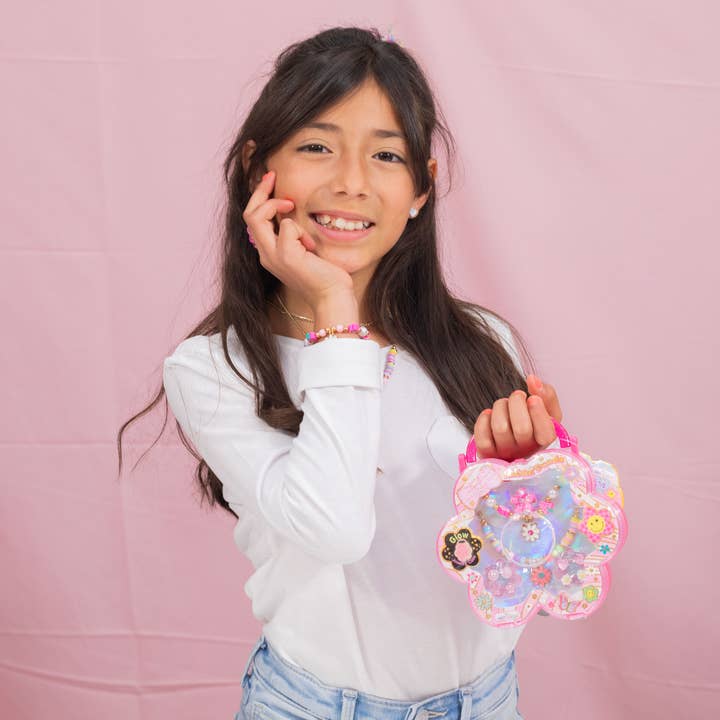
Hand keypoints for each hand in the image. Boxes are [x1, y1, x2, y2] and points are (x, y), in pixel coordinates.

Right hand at [243, 170, 354, 305]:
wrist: (332, 297)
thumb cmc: (325, 276)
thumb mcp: (305, 251)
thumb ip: (295, 236)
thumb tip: (292, 213)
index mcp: (269, 254)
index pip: (253, 221)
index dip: (259, 198)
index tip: (270, 181)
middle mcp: (266, 255)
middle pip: (248, 215)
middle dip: (259, 191)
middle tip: (272, 176)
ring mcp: (273, 256)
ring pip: (256, 216)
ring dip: (277, 206)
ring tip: (295, 211)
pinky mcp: (285, 255)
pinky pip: (287, 225)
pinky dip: (300, 229)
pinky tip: (311, 246)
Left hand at [473, 374, 562, 461]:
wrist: (512, 440)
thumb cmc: (533, 424)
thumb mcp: (547, 410)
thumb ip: (546, 394)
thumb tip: (532, 380)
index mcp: (544, 441)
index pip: (546, 433)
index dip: (539, 413)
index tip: (533, 399)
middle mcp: (526, 451)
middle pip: (522, 428)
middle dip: (517, 403)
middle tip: (517, 396)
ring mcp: (506, 454)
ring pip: (501, 428)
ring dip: (500, 407)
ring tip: (504, 405)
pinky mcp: (487, 454)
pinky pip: (482, 435)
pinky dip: (484, 419)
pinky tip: (490, 415)